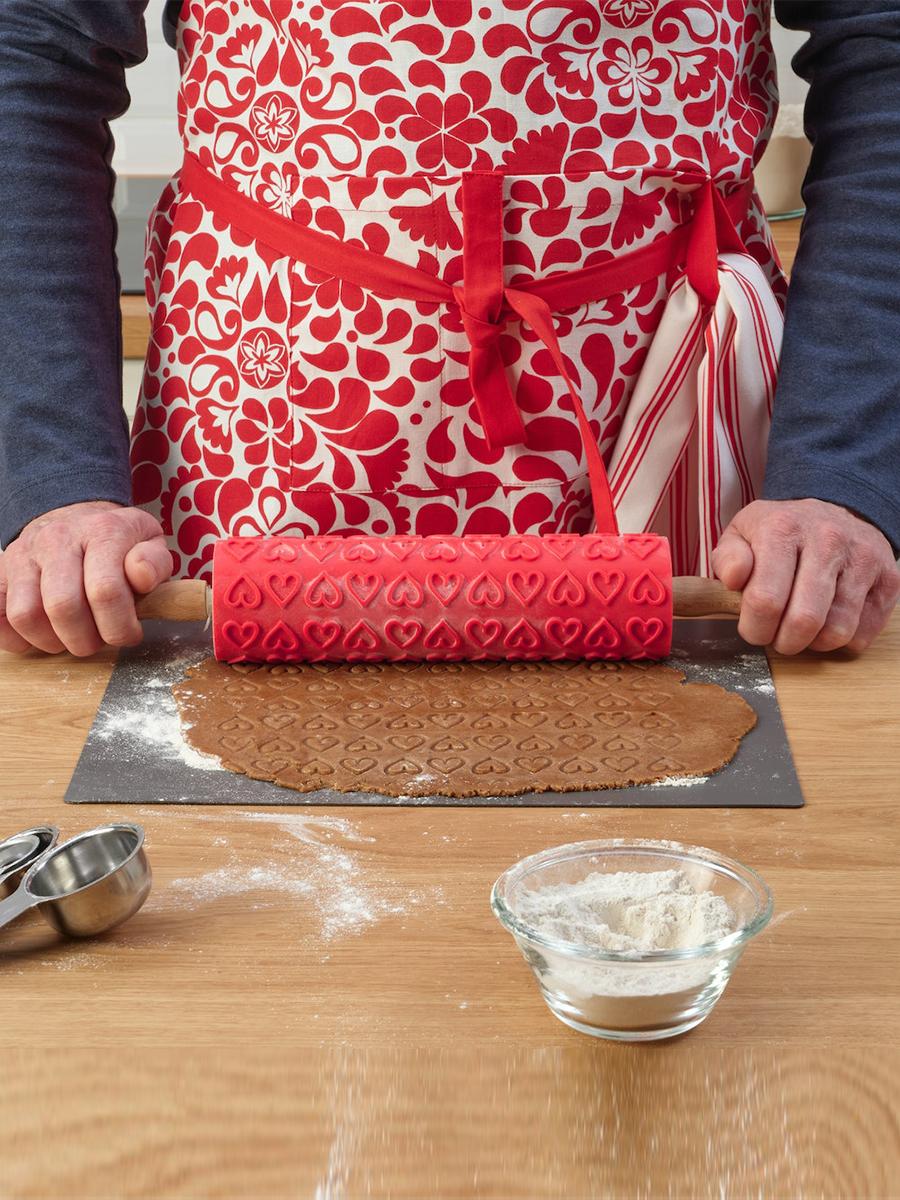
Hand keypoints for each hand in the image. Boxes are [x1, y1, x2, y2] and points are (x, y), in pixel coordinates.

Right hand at [0, 501, 172, 656]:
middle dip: (86, 639)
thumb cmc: (117, 542)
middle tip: (99, 639)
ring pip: (26, 615)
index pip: (106, 591)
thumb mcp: (149, 543)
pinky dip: (19, 638)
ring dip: (52, 641)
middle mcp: (57, 539)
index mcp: (102, 531)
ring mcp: (23, 555)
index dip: (120, 626)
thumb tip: (140, 576)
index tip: (129, 634)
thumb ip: (154, 563)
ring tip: (72, 637)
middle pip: (63, 607)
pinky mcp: (1, 572)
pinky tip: (45, 634)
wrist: (75, 516)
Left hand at [711, 499, 898, 654]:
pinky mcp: (888, 578)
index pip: (765, 599)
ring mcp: (862, 559)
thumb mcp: (742, 533)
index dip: (754, 628)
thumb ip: (727, 558)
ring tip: (801, 629)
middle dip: (784, 642)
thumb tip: (733, 579)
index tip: (753, 630)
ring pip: (837, 630)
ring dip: (813, 643)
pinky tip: (828, 622)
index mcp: (783, 529)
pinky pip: (863, 632)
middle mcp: (828, 540)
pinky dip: (842, 640)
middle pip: (804, 620)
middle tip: (777, 638)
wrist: (836, 511)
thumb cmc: (781, 532)